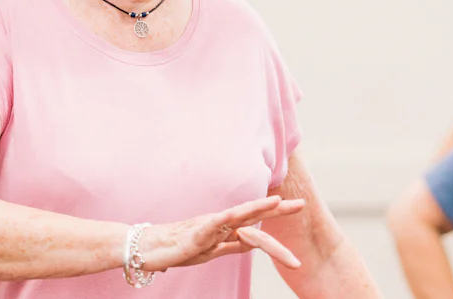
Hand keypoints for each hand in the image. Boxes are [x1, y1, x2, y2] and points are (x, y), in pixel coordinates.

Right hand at [136, 195, 305, 272]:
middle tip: (302, 204)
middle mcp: (222, 222)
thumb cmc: (180, 248)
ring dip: (259, 208)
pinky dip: (228, 219)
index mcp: (227, 228)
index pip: (258, 221)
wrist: (151, 248)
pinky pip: (215, 224)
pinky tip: (240, 215)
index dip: (278, 214)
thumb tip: (254, 241)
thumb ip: (233, 245)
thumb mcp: (213, 250)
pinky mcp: (197, 232)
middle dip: (279, 210)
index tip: (299, 206)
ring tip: (278, 202)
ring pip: (239, 216)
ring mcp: (210, 225)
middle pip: (255, 215)